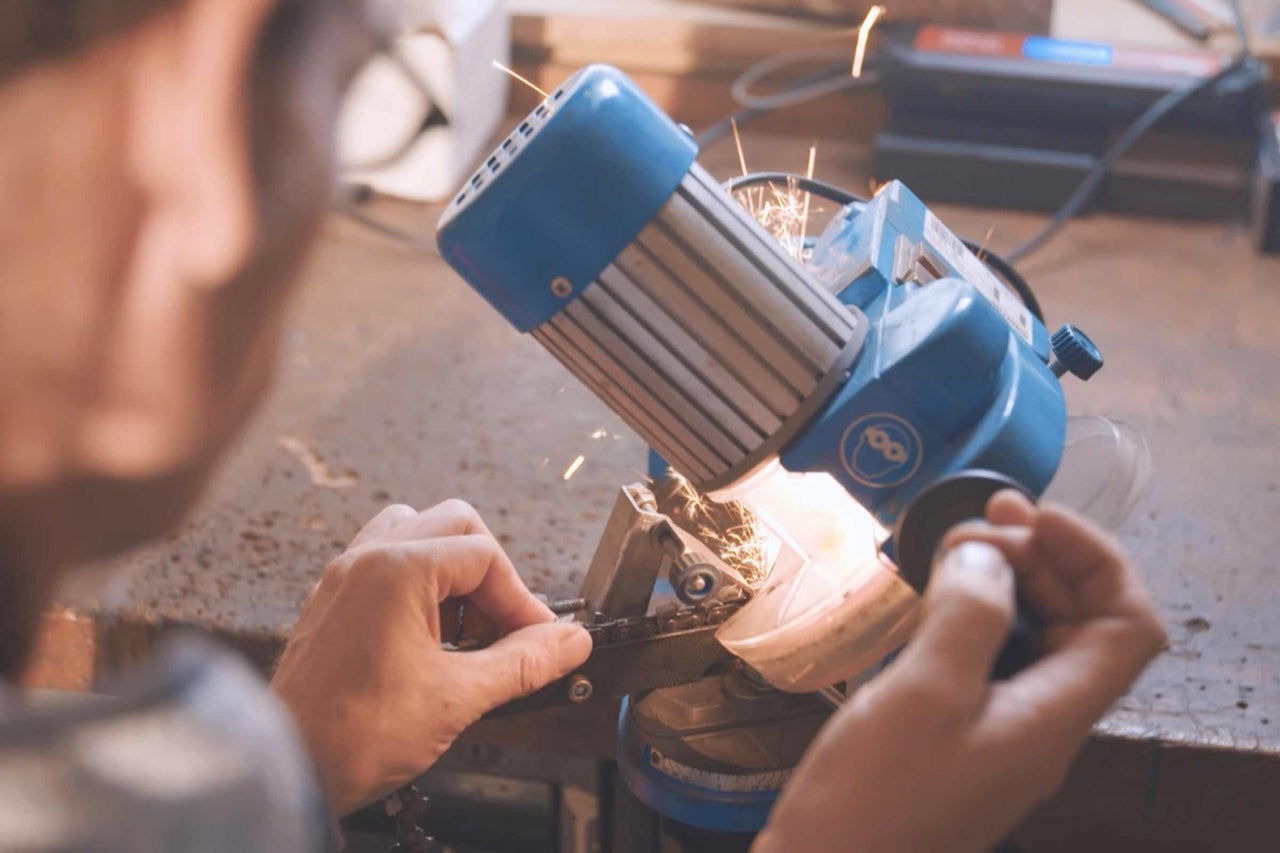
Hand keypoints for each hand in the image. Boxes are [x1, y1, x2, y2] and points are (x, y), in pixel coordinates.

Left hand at [270, 500, 591, 814]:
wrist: (283, 768)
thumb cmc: (352, 735)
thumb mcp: (456, 699)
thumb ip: (522, 663)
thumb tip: (568, 644)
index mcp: (397, 569)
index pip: (486, 557)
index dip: (522, 600)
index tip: (538, 641)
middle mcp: (367, 559)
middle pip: (456, 526)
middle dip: (492, 577)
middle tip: (506, 630)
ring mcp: (346, 576)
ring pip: (418, 534)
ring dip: (454, 574)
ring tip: (466, 631)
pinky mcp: (334, 600)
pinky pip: (387, 562)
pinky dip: (420, 586)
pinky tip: (430, 636)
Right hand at [754, 490, 1166, 852]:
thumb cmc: (874, 796)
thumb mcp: (924, 695)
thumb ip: (968, 617)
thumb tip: (988, 557)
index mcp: (1053, 717)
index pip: (1128, 625)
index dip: (1097, 558)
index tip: (1034, 518)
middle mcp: (1041, 726)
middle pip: (1086, 627)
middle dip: (1047, 560)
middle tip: (984, 521)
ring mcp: (1000, 735)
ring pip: (1037, 643)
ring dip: (1011, 585)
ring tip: (958, 547)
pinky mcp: (959, 739)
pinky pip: (991, 663)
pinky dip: (974, 618)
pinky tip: (932, 601)